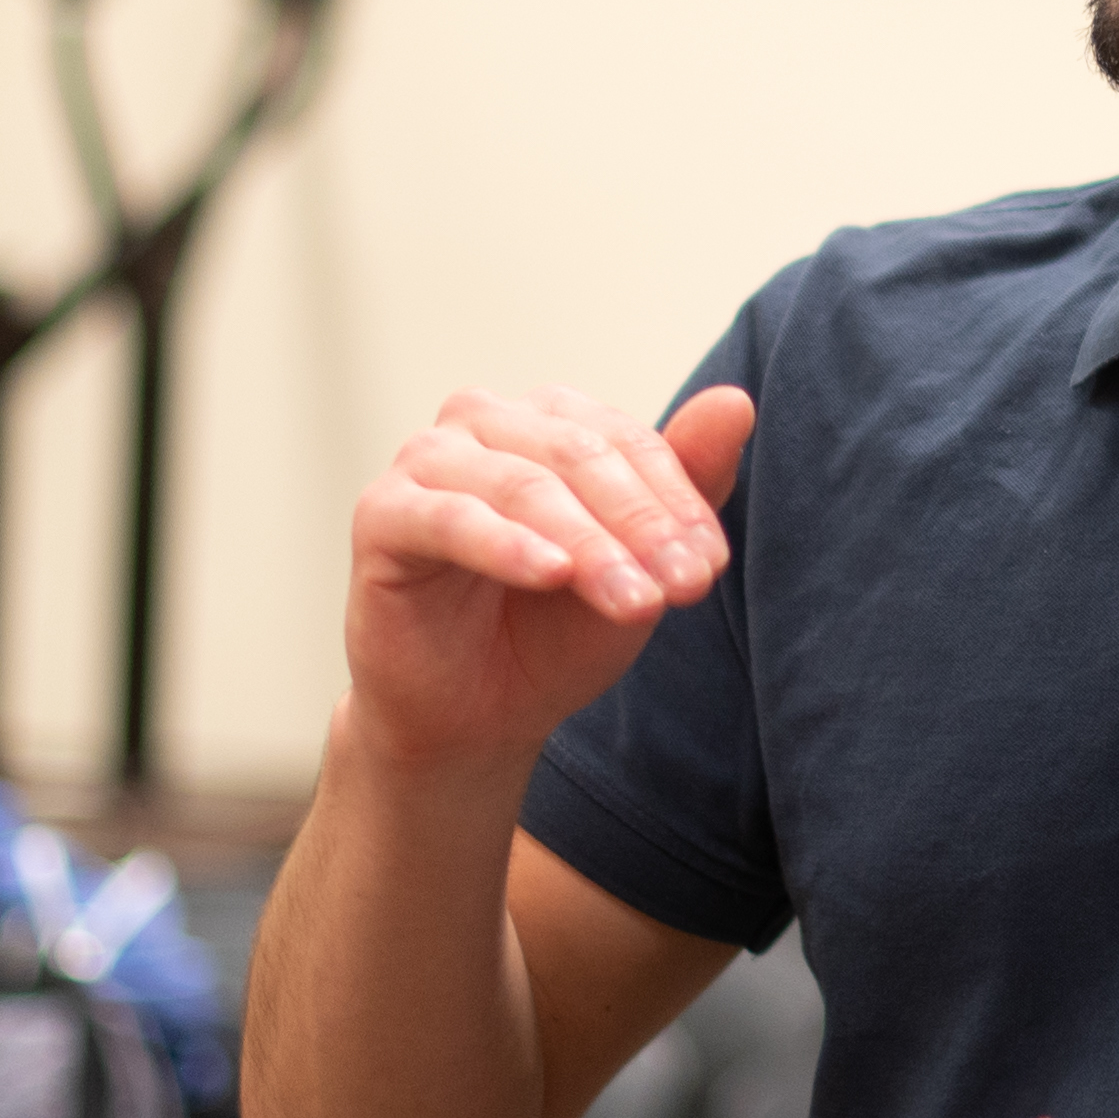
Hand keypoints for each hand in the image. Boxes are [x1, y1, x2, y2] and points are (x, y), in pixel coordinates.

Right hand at [335, 383, 749, 777]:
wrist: (475, 715)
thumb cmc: (554, 630)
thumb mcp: (637, 564)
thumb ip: (686, 484)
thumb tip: (735, 402)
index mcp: (549, 419)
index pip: (627, 441)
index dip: (677, 502)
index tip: (710, 568)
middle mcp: (485, 422)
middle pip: (580, 454)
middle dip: (641, 526)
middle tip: (686, 588)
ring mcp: (427, 461)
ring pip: (524, 485)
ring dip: (589, 545)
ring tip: (635, 603)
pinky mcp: (382, 514)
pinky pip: (451, 518)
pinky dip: (506, 545)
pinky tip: (551, 575)